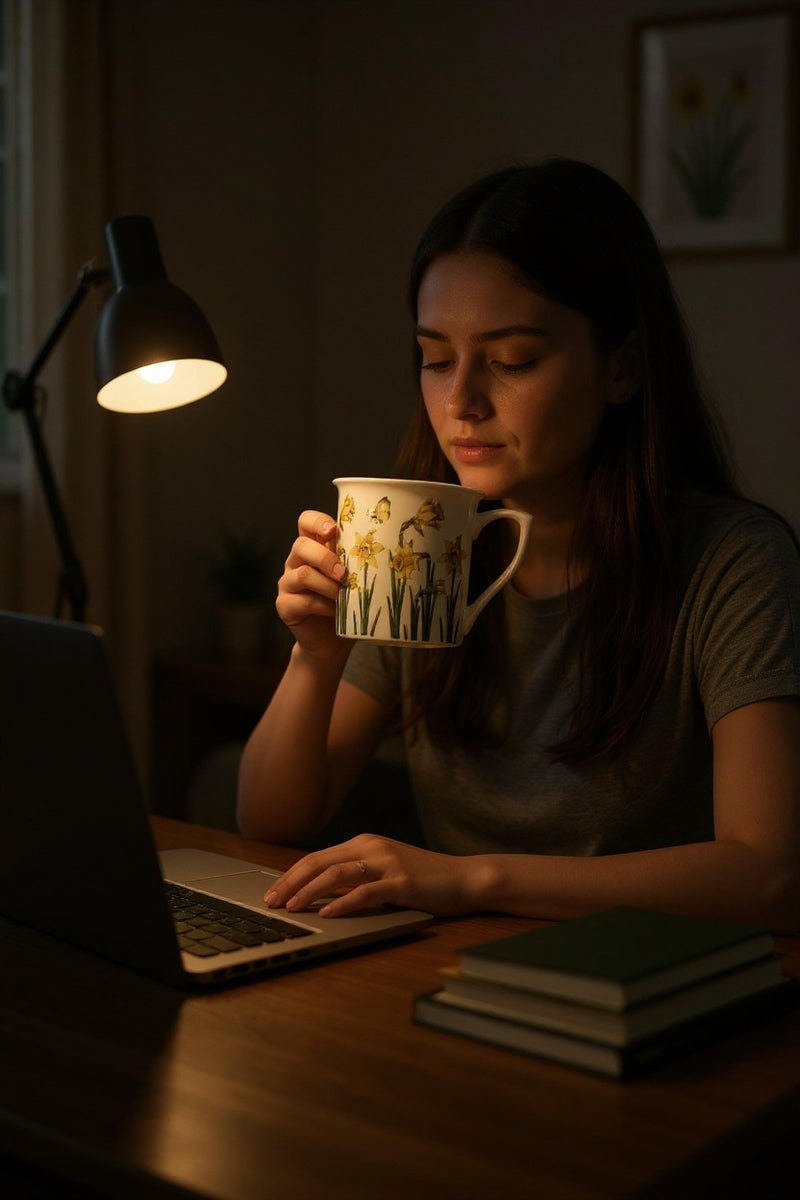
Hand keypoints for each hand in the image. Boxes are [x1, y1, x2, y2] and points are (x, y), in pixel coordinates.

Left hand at [265, 834, 480, 917]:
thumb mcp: (384, 872)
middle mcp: (372, 847)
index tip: (271, 892)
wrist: (465, 878)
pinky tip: (326, 913)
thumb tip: (318, 893)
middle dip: (290, 882)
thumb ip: (355, 877)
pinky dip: (342, 902)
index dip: (290, 874)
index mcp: (364, 843)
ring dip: (308, 891)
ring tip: (290, 907)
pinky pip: (365, 892)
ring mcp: (387, 863)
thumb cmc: (424, 879)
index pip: (317, 857)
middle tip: (270, 902)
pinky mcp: (401, 883)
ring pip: (337, 873)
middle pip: (320, 862)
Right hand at [276, 510, 346, 656]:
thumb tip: (391, 548)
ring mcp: (288, 583)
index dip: (317, 521)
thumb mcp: (355, 578)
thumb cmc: (348, 604)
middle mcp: (296, 561)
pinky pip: (302, 601)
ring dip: (327, 584)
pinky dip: (323, 605)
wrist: (332, 641)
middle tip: (344, 573)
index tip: (333, 529)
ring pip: (302, 574)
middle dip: (325, 558)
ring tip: (343, 594)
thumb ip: (359, 561)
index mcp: (313, 547)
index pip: (306, 522)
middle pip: (301, 545)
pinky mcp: (284, 605)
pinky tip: (337, 612)